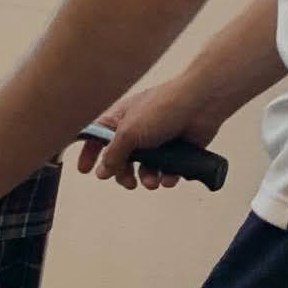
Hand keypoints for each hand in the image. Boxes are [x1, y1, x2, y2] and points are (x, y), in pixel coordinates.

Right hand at [77, 79, 216, 190]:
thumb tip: (103, 171)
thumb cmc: (162, 108)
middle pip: (122, 159)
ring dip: (147, 178)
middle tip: (128, 182)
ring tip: (152, 181)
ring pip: (145, 168)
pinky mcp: (176, 150)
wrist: (201, 104)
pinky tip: (169, 178)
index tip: (86, 170)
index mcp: (120, 119)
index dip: (89, 153)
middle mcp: (137, 130)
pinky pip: (167, 170)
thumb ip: (113, 154)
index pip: (97, 137)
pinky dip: (167, 177)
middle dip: (123, 174)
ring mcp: (158, 140)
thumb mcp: (128, 133)